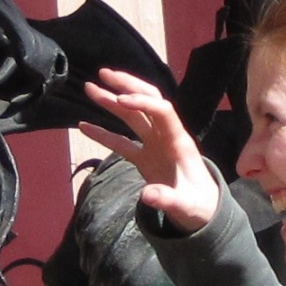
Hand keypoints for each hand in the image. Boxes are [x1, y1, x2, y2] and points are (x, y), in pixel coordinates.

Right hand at [78, 67, 219, 232]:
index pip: (162, 111)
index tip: (120, 99)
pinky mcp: (144, 157)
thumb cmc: (198, 206)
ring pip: (132, 115)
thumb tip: (146, 195)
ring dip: (112, 101)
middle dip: (127, 85)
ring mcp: (154, 145)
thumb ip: (167, 199)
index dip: (142, 102)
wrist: (202, 212)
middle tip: (103, 73)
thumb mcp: (186, 206)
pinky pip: (121, 141)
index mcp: (179, 141)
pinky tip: (83, 126)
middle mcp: (166, 136)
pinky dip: (103, 133)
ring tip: (90, 88)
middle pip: (148, 101)